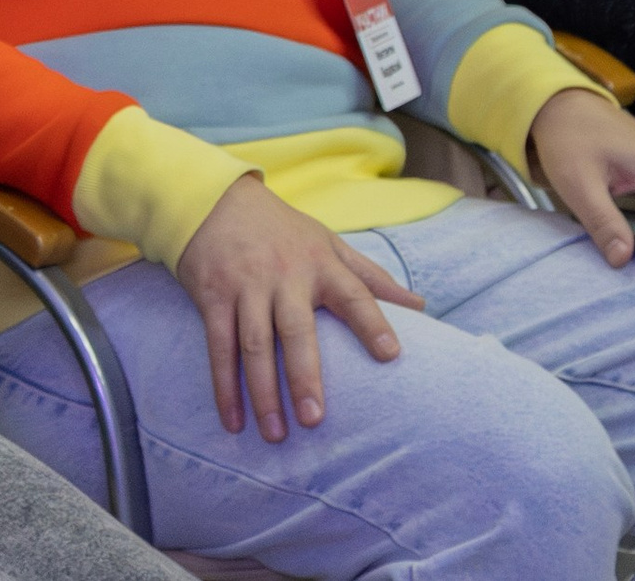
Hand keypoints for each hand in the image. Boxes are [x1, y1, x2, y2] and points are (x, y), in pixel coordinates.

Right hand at [172, 173, 424, 442]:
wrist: (214, 201)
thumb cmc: (282, 230)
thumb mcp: (329, 244)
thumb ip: (372, 278)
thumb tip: (421, 306)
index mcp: (320, 263)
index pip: (353, 293)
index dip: (372, 322)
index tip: (391, 355)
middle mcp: (284, 276)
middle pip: (296, 330)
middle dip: (304, 375)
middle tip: (314, 420)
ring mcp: (245, 286)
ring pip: (254, 345)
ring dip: (262, 392)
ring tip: (275, 435)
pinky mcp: (213, 296)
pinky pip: (218, 346)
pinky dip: (223, 386)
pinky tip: (232, 420)